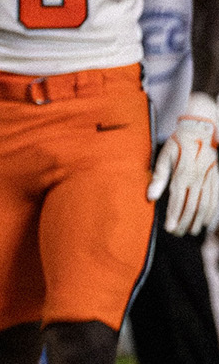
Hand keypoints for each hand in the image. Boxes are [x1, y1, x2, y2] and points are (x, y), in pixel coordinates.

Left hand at [150, 93, 218, 233]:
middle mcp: (199, 177)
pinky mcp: (217, 178)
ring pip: (207, 204)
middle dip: (185, 222)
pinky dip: (212, 212)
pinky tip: (206, 222)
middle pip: (193, 205)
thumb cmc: (178, 143)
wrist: (201, 130)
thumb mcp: (164, 156)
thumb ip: (158, 177)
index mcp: (184, 172)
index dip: (174, 216)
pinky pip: (216, 198)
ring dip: (199, 220)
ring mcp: (210, 178)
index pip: (178, 200)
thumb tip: (151, 197)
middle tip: (177, 233)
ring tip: (191, 232)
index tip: (169, 229)